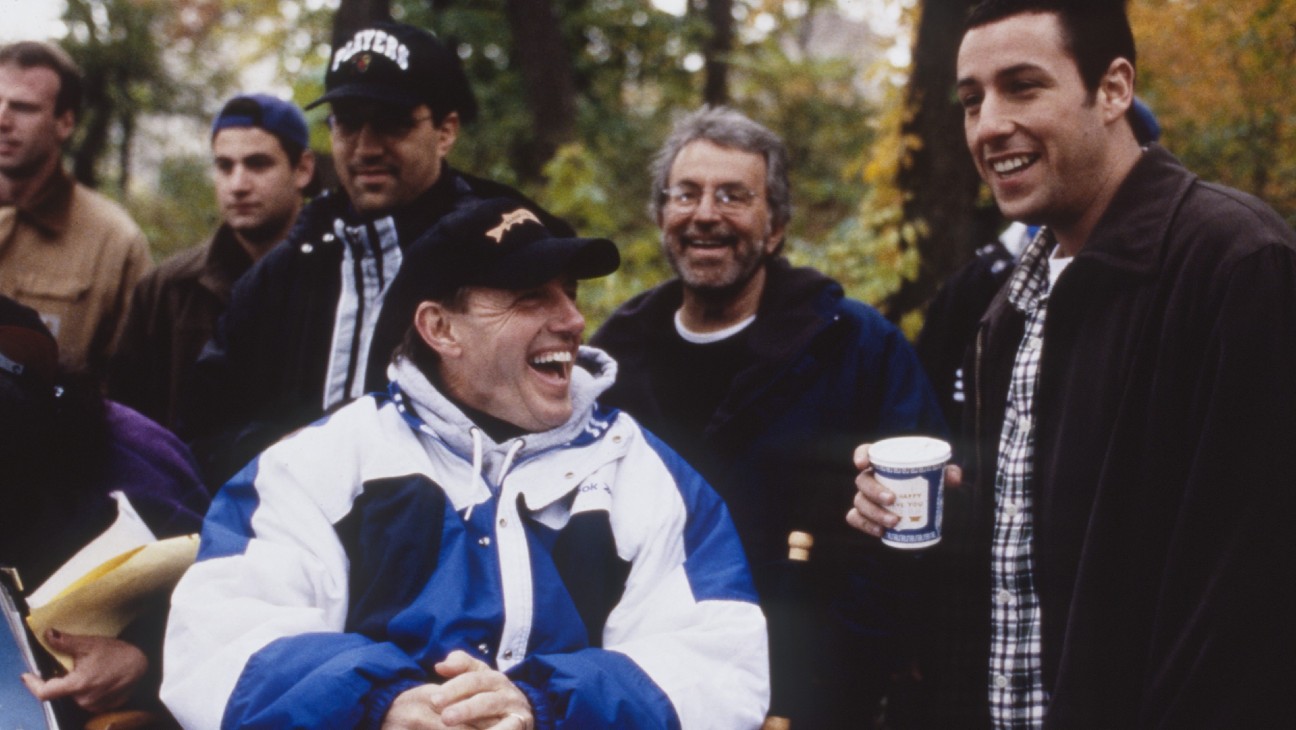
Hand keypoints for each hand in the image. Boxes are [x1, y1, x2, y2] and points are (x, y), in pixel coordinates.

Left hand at [21, 629, 147, 712]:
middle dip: (64, 678)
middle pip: (62, 691)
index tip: (28, 676)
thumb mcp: (90, 644)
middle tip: (77, 663)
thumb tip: (48, 634)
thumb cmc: (118, 653)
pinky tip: (100, 678)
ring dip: (77, 685)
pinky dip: (90, 690)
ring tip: (93, 670)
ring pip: (75, 696)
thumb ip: (65, 641)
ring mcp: (95, 705)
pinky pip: (88, 700)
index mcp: (78, 684)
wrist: (143, 664)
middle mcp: (84, 699)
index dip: (33, 684)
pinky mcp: (104, 706)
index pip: (44, 692)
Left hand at [382, 651, 532, 729]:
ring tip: (455, 728)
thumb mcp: (477, 678)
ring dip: (479, 725)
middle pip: (485, 701)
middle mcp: (507, 694)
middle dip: (465, 709)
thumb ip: (459, 666)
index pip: (473, 680)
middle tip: (445, 718)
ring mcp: (517, 713)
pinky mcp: (520, 727)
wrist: (519, 716)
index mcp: (494, 678)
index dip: (454, 688)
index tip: (434, 700)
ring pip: (498, 720)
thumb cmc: (489, 696)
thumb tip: (439, 666)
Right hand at [846, 443, 961, 537]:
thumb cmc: (925, 482)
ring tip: (894, 521)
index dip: (861, 455)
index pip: (866, 451)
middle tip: (893, 500)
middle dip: (874, 491)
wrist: (919, 503)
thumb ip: (946, 472)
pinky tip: (880, 531)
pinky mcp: (864, 515)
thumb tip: (954, 479)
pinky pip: (855, 518)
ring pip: (859, 502)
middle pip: (862, 481)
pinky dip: (865, 525)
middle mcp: (869, 478)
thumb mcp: (937, 474)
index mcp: (882, 462)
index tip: (863, 464)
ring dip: (874, 512)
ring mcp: (864, 497)